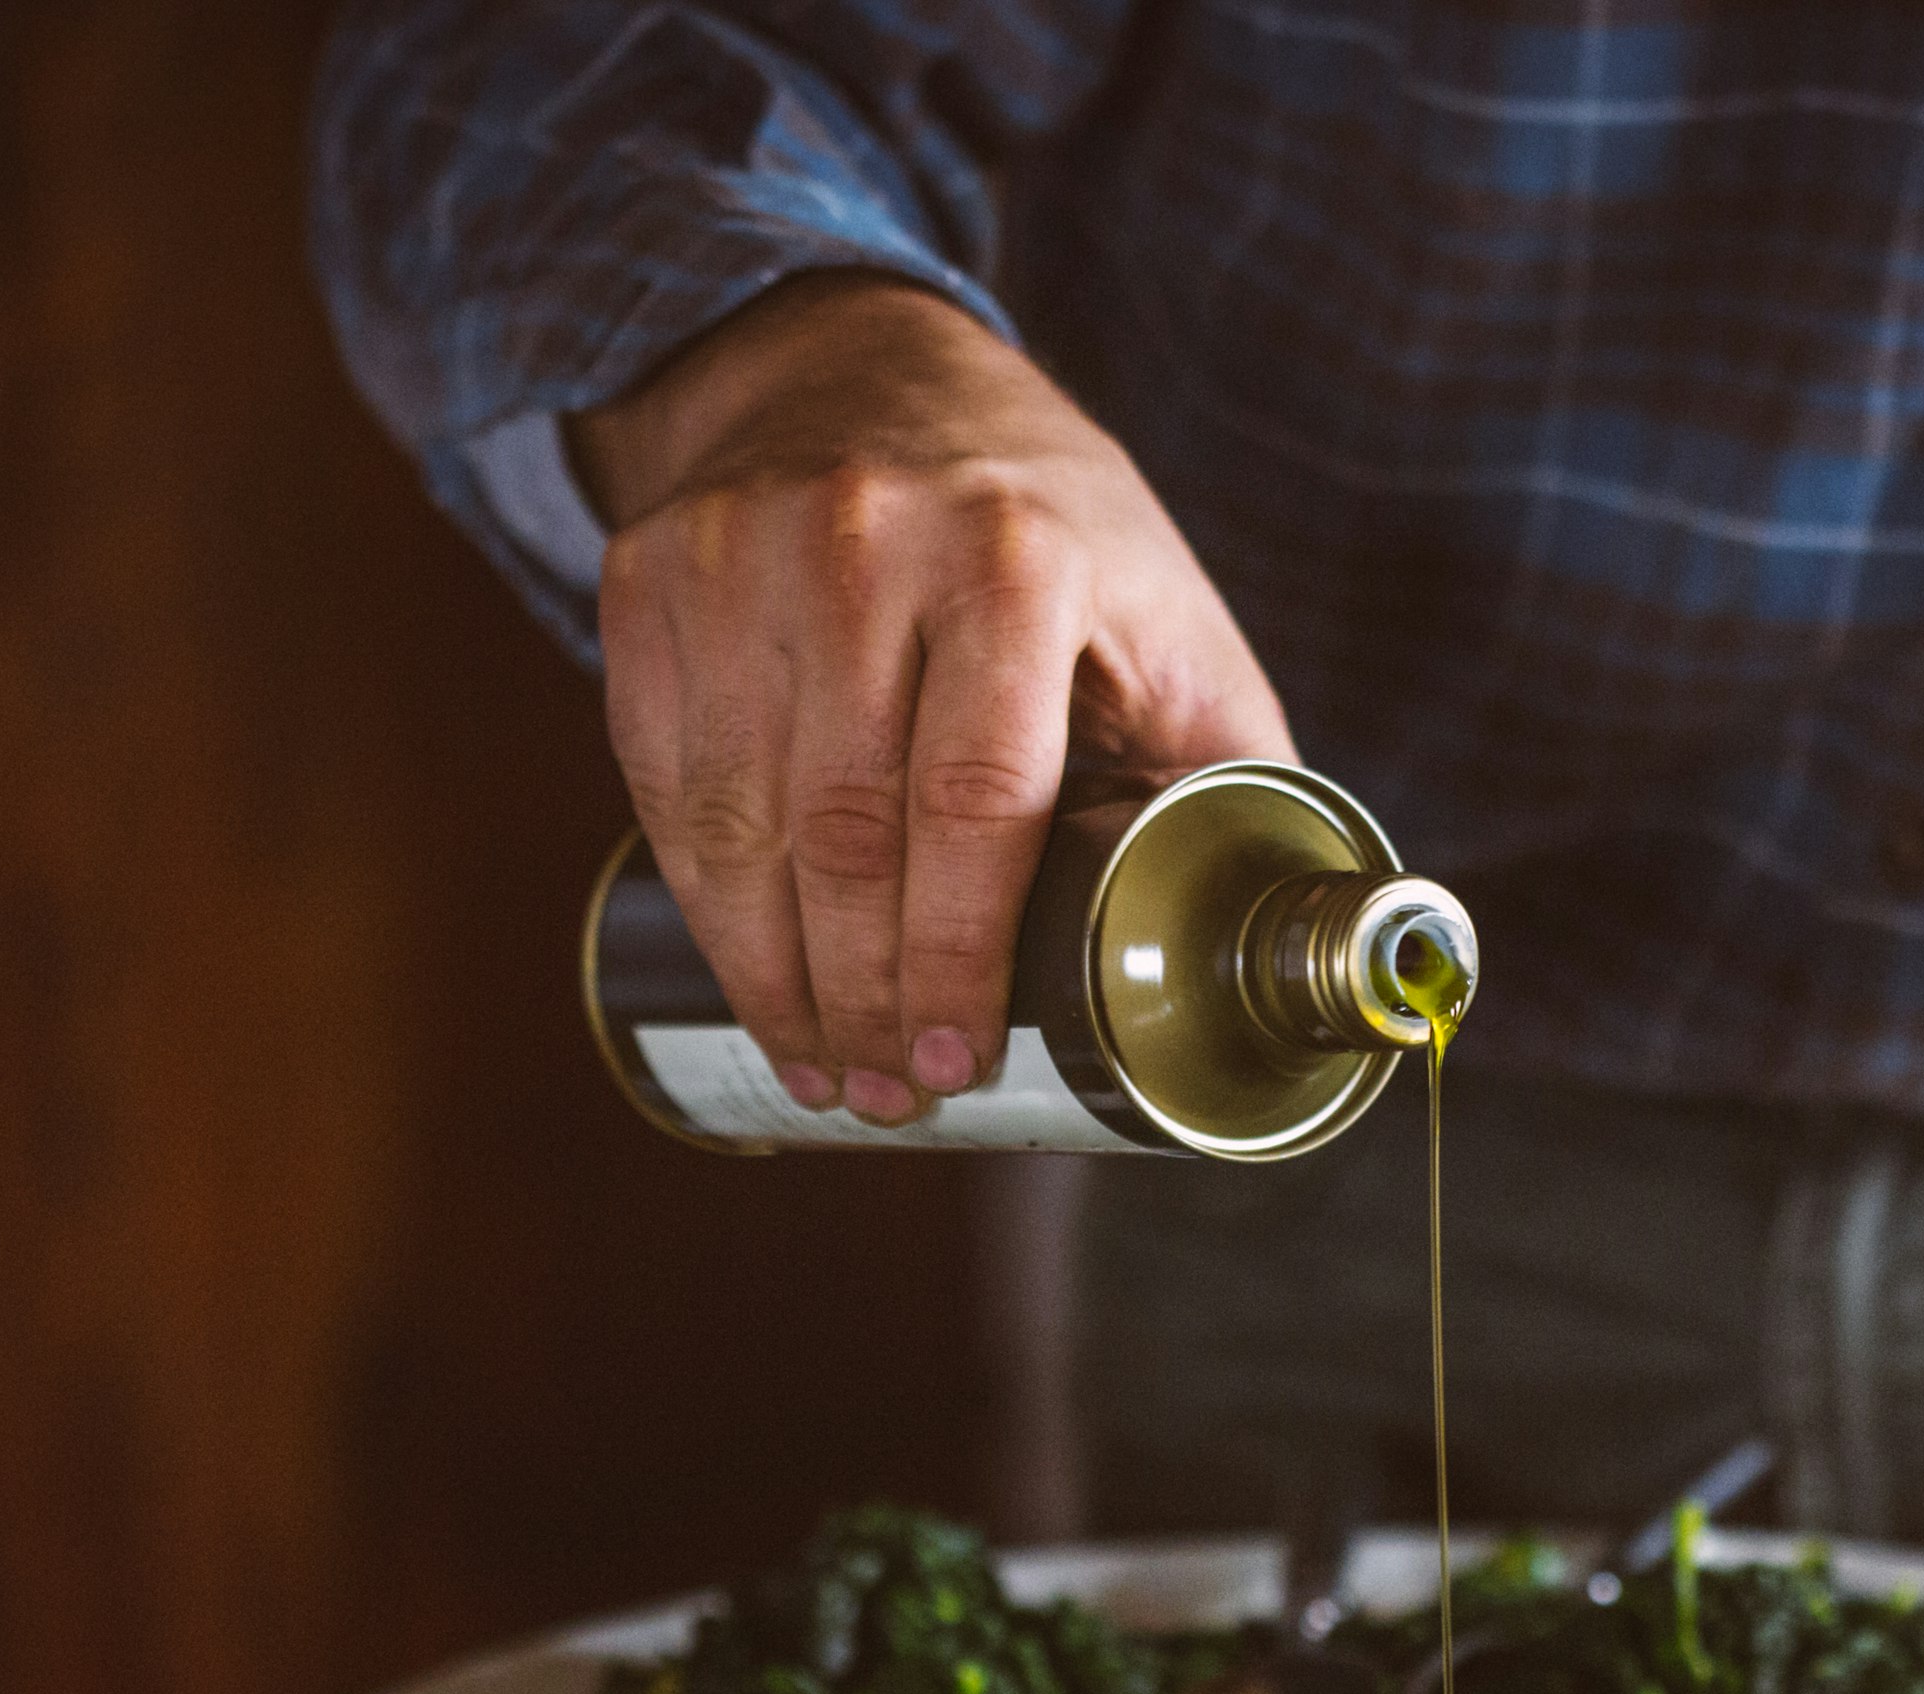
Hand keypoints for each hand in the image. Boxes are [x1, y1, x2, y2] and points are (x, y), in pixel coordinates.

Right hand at [577, 274, 1293, 1122]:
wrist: (870, 370)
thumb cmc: (1051, 535)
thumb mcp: (1171, 620)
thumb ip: (1220, 767)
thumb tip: (1268, 943)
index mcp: (1016, 561)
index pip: (975, 800)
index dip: (957, 957)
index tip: (953, 1063)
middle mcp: (865, 543)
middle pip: (843, 831)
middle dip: (861, 998)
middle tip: (884, 1094)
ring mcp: (740, 554)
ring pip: (736, 822)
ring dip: (771, 976)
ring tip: (820, 1064)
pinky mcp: (654, 575)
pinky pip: (662, 778)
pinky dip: (704, 898)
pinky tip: (750, 973)